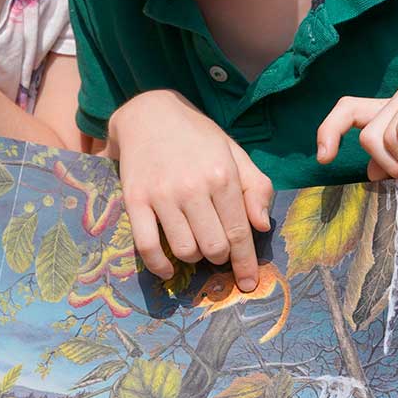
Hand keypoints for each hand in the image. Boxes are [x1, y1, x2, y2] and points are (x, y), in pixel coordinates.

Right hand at [109, 90, 273, 289]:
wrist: (149, 114)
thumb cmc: (198, 137)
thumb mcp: (234, 153)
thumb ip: (256, 187)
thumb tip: (262, 227)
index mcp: (222, 174)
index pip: (240, 231)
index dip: (246, 263)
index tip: (249, 283)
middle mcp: (193, 186)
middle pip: (214, 247)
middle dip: (220, 256)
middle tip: (218, 248)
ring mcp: (161, 195)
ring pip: (185, 250)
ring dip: (194, 257)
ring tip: (196, 243)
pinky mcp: (135, 200)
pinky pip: (147, 246)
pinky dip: (160, 265)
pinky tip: (169, 268)